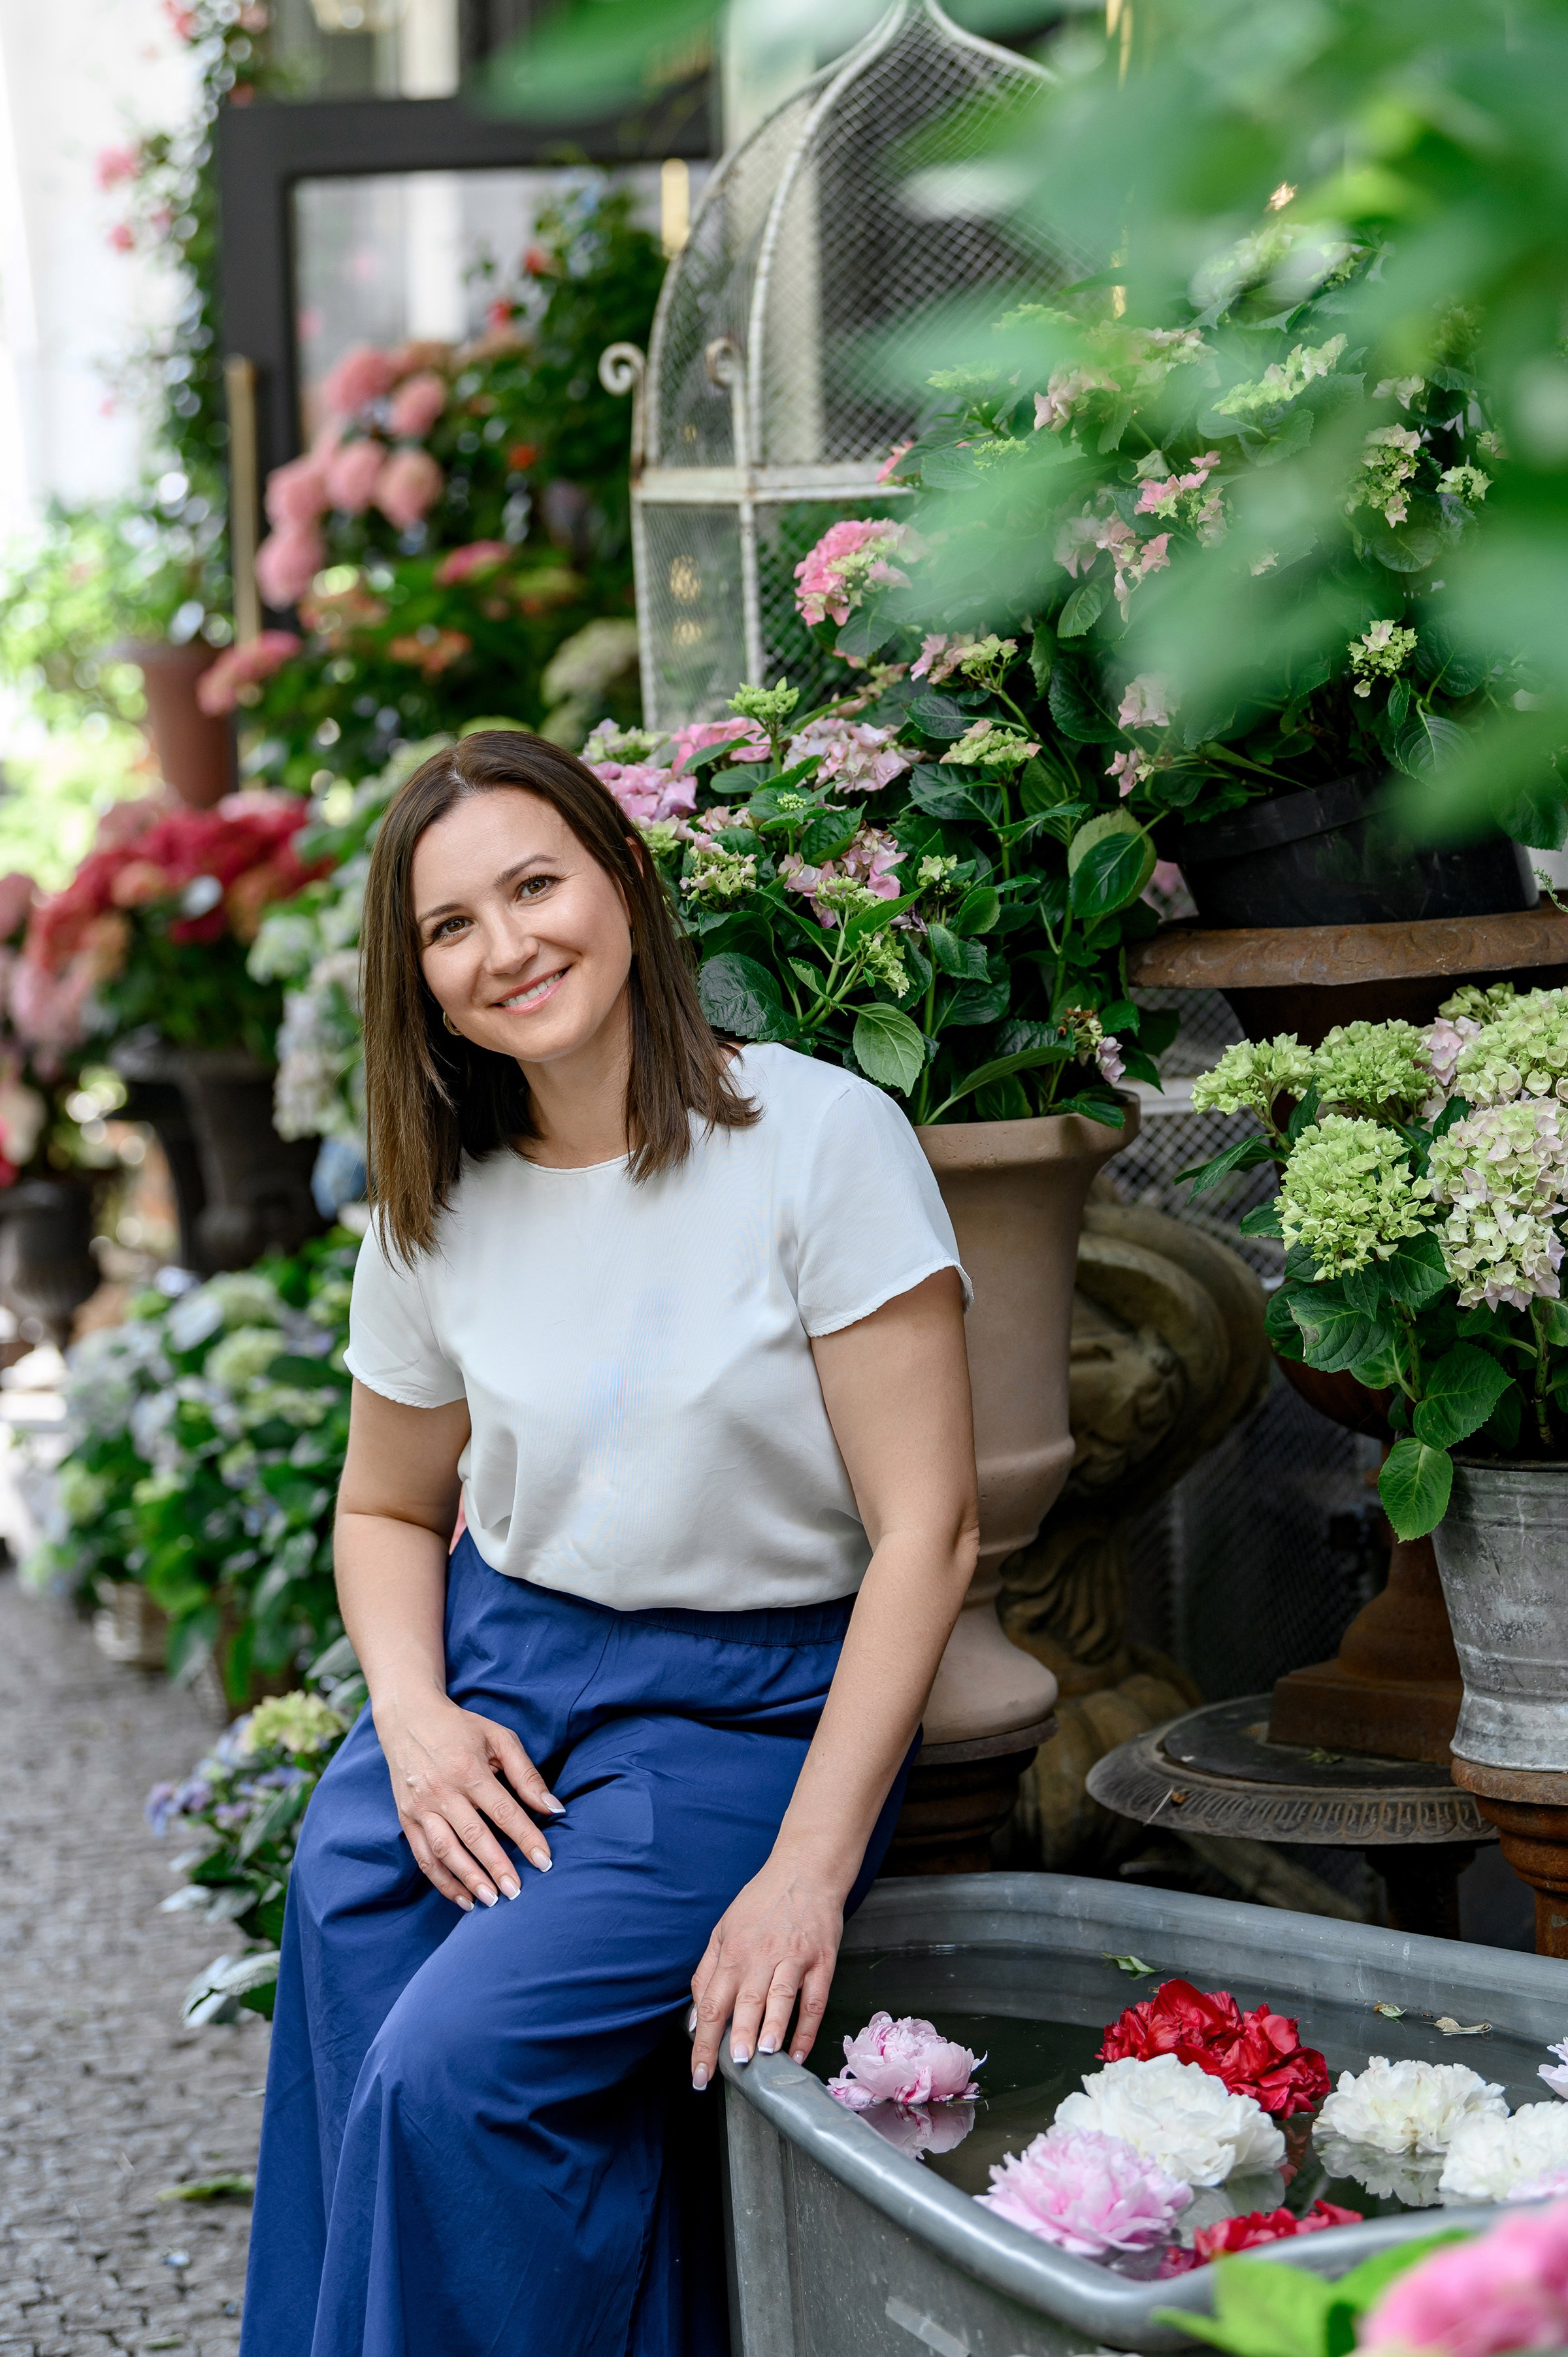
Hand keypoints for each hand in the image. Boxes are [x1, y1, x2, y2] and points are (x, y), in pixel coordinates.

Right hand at [374, 1690, 561, 1910]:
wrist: (408, 1717)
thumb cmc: (461, 1728)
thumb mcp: (499, 1738)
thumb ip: (526, 1775)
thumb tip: (553, 1808)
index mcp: (469, 1769)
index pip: (503, 1811)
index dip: (526, 1838)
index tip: (545, 1861)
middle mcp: (442, 1790)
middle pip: (474, 1836)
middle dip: (497, 1867)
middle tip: (518, 1892)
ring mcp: (421, 1806)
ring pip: (445, 1851)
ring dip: (469, 1879)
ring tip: (492, 1901)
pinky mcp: (405, 1818)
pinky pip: (423, 1856)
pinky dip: (442, 1880)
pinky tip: (463, 1897)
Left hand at [689, 1850, 844, 2087]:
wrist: (805, 1870)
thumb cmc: (761, 1904)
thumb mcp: (723, 1930)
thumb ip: (706, 1974)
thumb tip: (696, 2020)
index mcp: (732, 1952)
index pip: (712, 2004)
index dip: (704, 2042)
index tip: (699, 2075)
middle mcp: (760, 1956)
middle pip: (746, 2001)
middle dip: (739, 2036)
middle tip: (734, 2066)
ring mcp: (793, 1957)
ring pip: (781, 1997)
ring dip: (772, 2026)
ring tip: (764, 2055)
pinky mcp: (821, 1960)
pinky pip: (815, 1999)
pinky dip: (808, 2028)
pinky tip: (800, 2052)